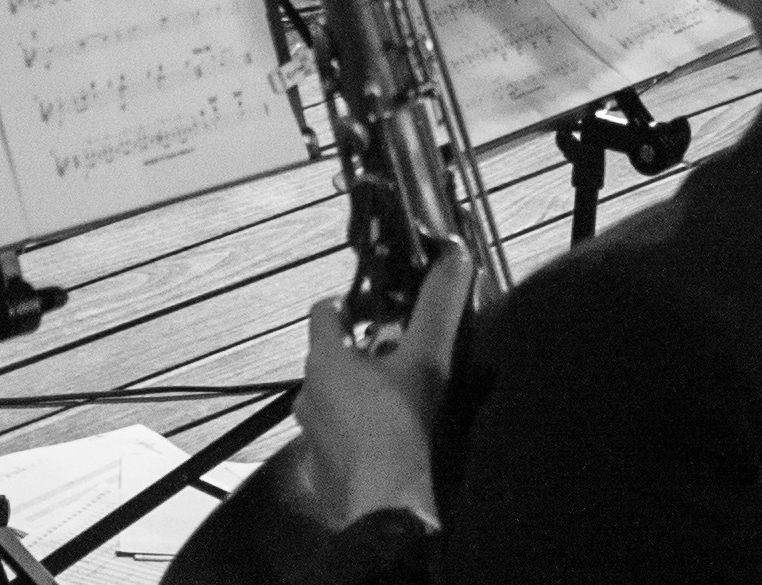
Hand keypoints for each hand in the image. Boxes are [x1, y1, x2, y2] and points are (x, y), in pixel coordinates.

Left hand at [296, 244, 471, 530]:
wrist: (387, 508)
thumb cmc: (401, 426)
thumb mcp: (427, 360)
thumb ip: (439, 304)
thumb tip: (454, 252)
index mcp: (324, 360)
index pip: (325, 310)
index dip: (353, 302)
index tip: (384, 308)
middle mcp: (308, 393)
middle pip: (332, 355)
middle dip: (366, 350)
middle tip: (406, 354)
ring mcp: (311, 434)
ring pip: (335, 396)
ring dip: (362, 391)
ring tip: (404, 398)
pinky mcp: (322, 468)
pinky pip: (338, 433)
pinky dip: (359, 428)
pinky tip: (393, 438)